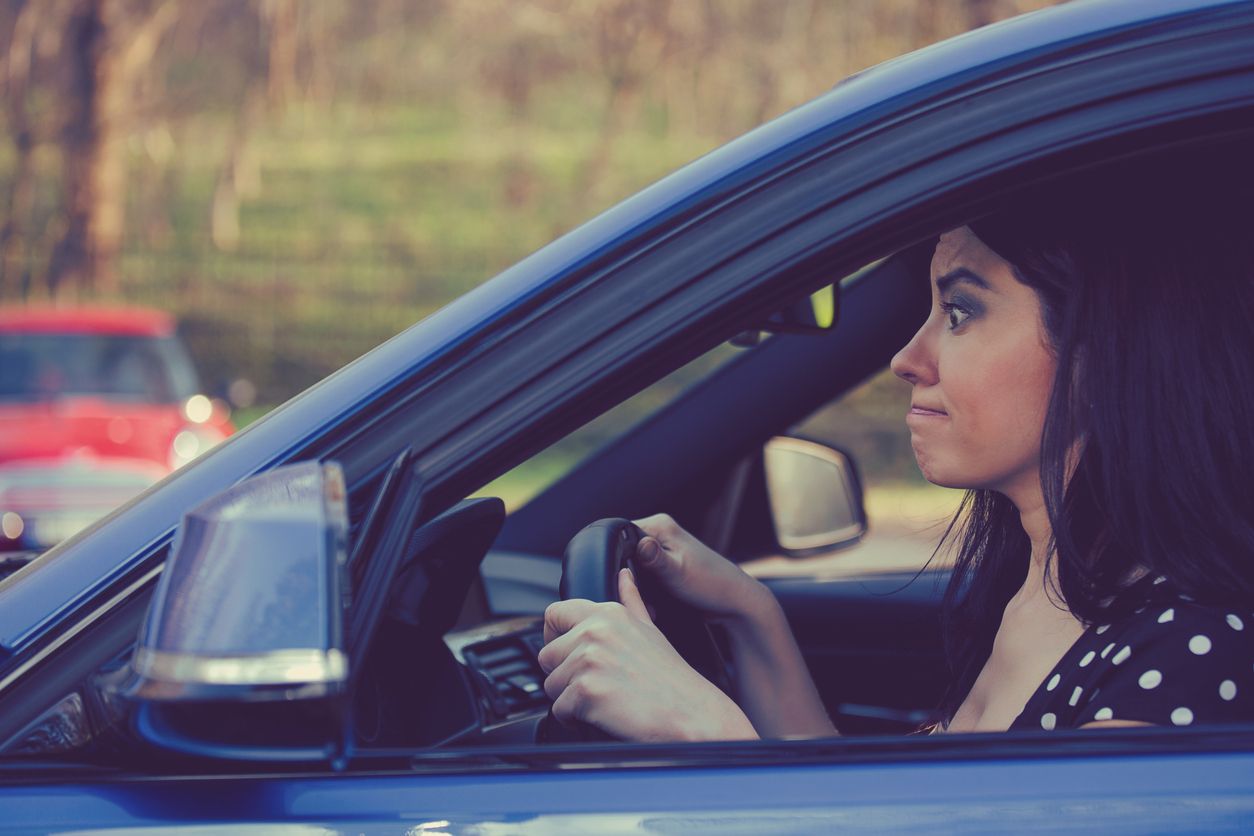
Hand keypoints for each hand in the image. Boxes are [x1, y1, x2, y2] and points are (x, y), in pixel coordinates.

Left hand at [538, 568, 756, 741]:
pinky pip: (558, 709)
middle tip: (596, 685)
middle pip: (547, 655)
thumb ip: (631, 601)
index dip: (554, 637)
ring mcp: (589, 660)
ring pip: (551, 685)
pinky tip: (603, 715)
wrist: (692, 715)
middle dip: (564, 675)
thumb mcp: (651, 629)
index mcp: (608, 613)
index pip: (554, 614)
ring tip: (604, 701)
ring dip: (570, 699)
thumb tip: (625, 575)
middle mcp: (595, 631)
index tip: (567, 653)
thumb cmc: (673, 678)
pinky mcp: (586, 691)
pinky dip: (575, 719)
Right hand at [633, 514, 773, 625]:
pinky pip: (644, 577)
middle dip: (628, 578)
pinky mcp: (665, 566)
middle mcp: (659, 533)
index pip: (620, 535)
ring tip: (651, 604)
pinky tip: (655, 605)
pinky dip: (646, 591)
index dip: (617, 559)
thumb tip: (640, 543)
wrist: (732, 601)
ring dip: (637, 588)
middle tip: (642, 598)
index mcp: (660, 525)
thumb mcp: (677, 572)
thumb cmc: (709, 584)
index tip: (624, 581)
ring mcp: (662, 550)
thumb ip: (655, 558)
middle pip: (624, 553)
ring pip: (632, 568)